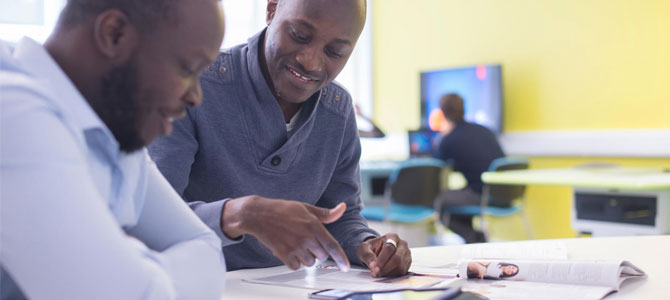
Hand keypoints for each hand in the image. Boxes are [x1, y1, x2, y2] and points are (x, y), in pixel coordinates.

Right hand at [221, 195, 349, 270]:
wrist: (259, 215)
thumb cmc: (282, 210)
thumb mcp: (306, 208)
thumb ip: (326, 213)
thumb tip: (342, 208)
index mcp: (314, 225)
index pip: (332, 245)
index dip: (341, 258)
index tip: (345, 267)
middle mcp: (306, 237)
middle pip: (322, 256)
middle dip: (317, 251)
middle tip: (307, 241)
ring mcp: (295, 247)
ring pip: (310, 262)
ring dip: (306, 257)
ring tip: (296, 244)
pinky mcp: (284, 254)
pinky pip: (296, 266)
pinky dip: (294, 262)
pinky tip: (289, 250)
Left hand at [357, 233, 410, 276]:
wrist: (378, 251)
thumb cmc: (371, 248)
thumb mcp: (364, 248)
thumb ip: (367, 255)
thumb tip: (373, 266)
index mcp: (392, 236)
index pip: (389, 248)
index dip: (382, 260)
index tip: (375, 269)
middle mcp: (402, 244)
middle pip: (397, 259)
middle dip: (385, 268)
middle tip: (375, 273)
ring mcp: (407, 254)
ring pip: (400, 267)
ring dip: (388, 272)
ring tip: (378, 273)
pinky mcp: (408, 263)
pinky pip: (402, 272)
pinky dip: (392, 275)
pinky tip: (385, 273)